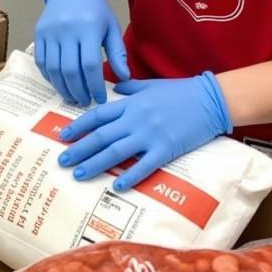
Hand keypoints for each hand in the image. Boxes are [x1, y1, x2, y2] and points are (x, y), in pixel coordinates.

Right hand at [35, 0, 127, 105]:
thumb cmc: (94, 8)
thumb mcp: (111, 27)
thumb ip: (117, 53)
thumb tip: (124, 78)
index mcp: (88, 28)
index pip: (90, 65)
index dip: (95, 86)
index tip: (100, 98)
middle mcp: (67, 30)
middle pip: (70, 70)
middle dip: (78, 91)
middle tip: (85, 102)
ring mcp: (50, 32)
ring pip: (54, 69)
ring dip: (63, 87)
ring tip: (73, 97)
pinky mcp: (39, 34)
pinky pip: (41, 61)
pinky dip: (49, 76)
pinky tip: (59, 83)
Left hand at [57, 72, 231, 190]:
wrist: (209, 99)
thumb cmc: (180, 91)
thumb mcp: (150, 85)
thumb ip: (129, 89)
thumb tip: (114, 88)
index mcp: (130, 104)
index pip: (98, 116)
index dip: (79, 126)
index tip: (64, 136)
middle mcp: (135, 120)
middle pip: (101, 136)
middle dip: (80, 149)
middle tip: (63, 160)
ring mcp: (150, 135)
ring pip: (116, 152)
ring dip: (96, 164)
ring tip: (79, 174)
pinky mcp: (166, 149)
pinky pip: (144, 166)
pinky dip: (130, 176)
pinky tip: (116, 186)